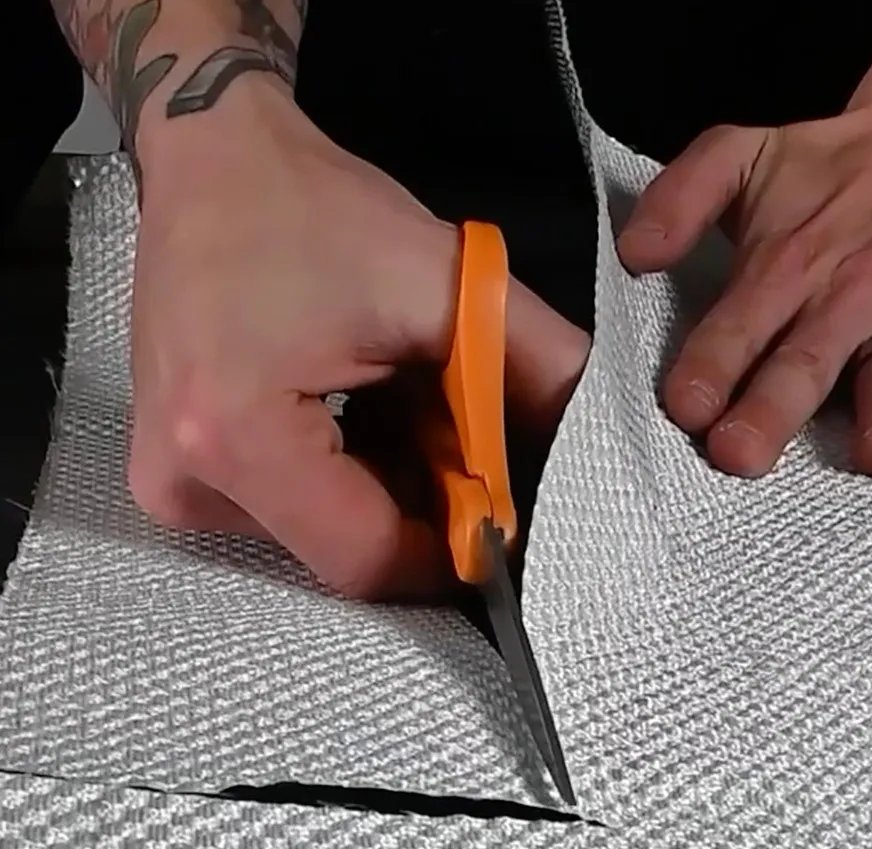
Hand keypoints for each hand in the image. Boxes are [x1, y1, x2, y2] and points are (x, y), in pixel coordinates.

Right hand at [128, 83, 588, 599]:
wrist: (213, 160)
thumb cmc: (312, 210)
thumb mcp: (443, 282)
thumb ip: (538, 367)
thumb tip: (593, 442)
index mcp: (236, 439)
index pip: (370, 560)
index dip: (456, 546)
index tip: (513, 508)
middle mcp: (186, 482)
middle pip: (348, 549)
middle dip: (429, 501)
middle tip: (464, 426)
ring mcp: (174, 481)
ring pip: (327, 528)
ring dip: (394, 482)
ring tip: (406, 397)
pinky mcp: (178, 469)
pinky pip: (293, 505)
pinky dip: (354, 469)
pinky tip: (372, 406)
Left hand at [617, 57, 871, 477]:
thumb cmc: (823, 168)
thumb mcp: (739, 155)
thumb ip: (681, 197)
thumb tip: (632, 255)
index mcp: (784, 265)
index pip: (739, 323)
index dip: (710, 364)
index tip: (686, 407)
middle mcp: (844, 299)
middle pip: (804, 362)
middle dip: (773, 409)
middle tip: (742, 454)